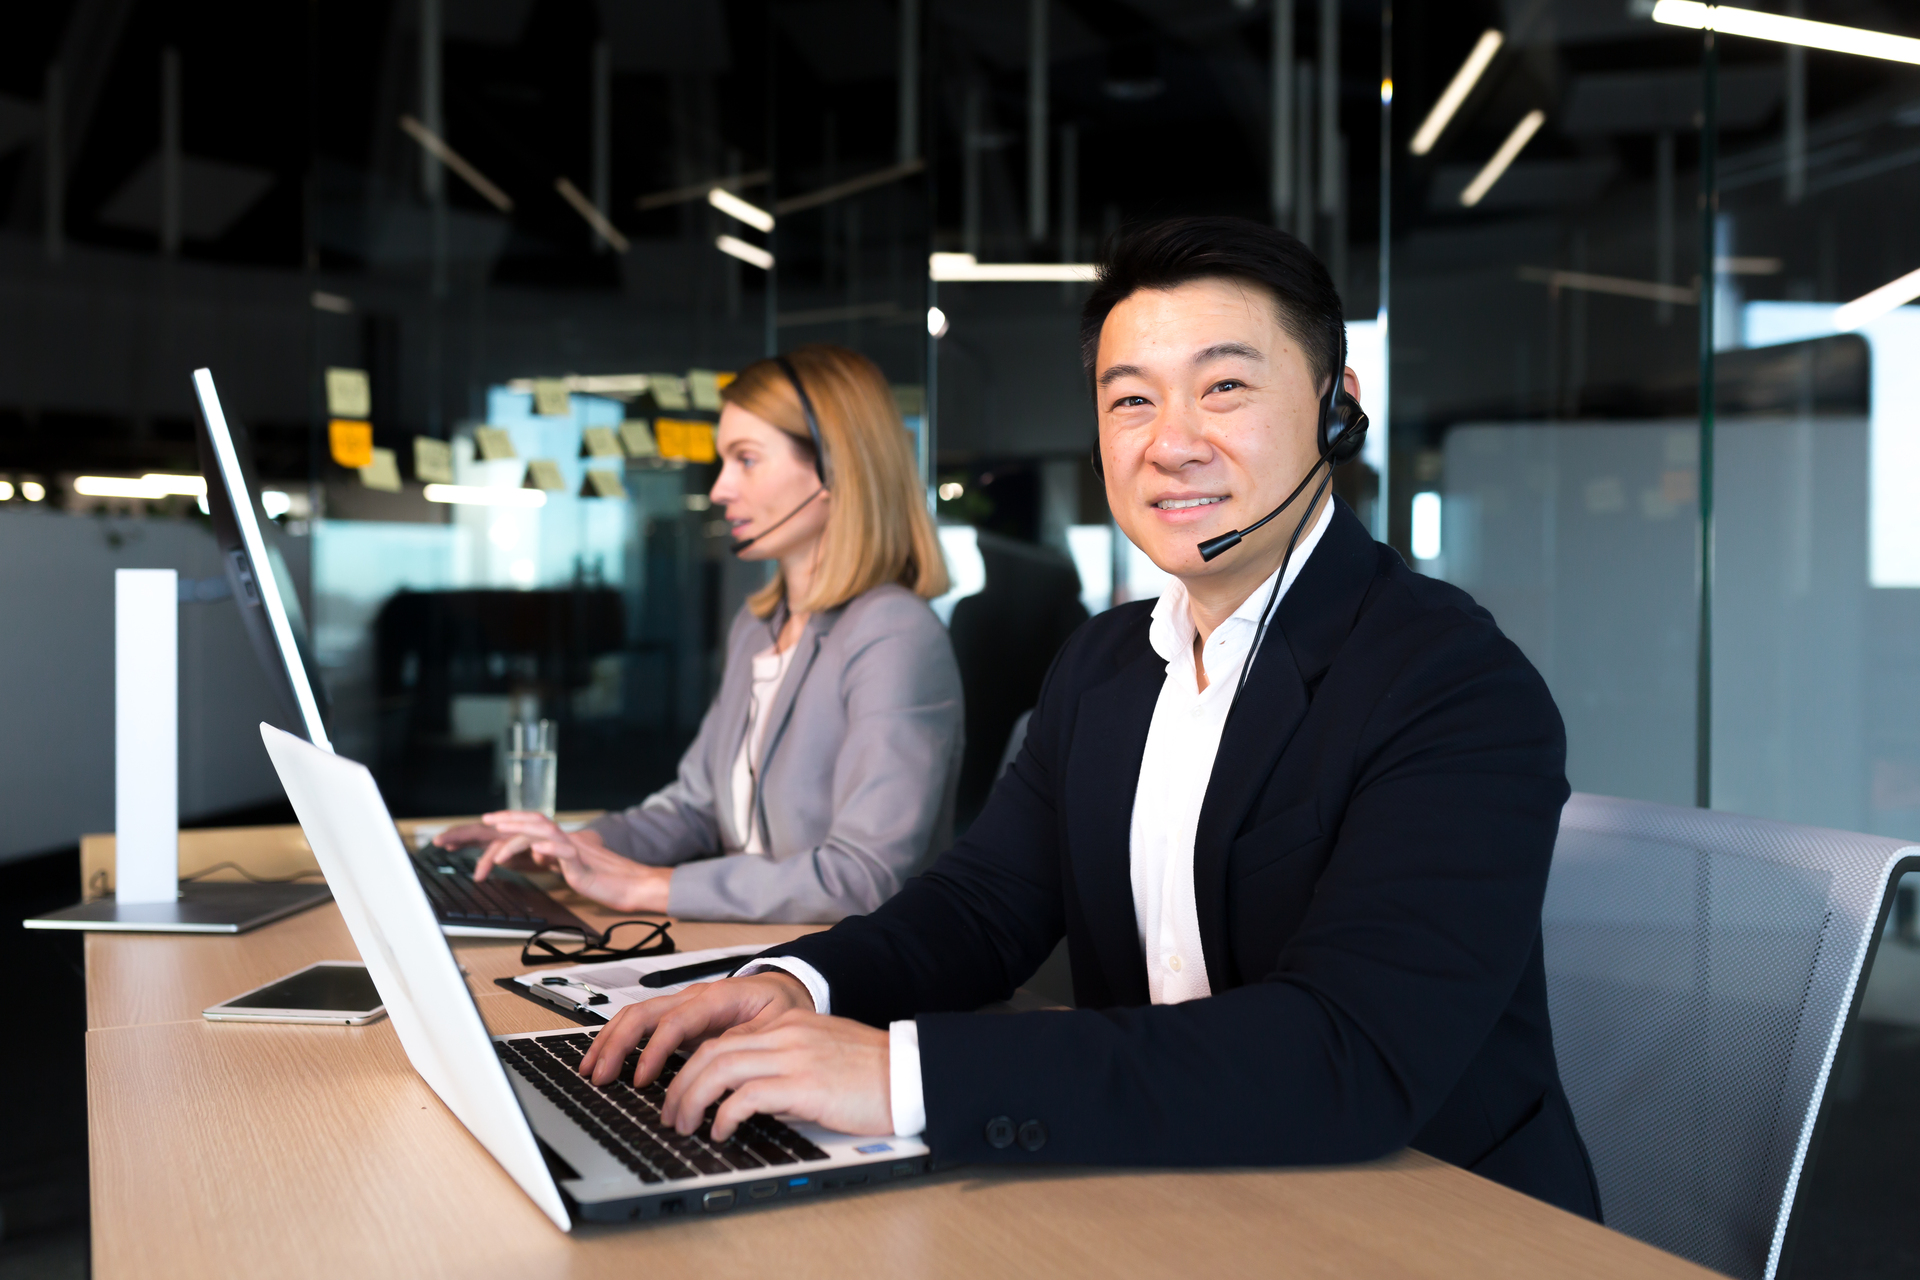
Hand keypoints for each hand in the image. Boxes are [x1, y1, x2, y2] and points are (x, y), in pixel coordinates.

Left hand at [450, 812, 672, 912]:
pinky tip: (536, 850)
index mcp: (564, 842)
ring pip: (547, 833)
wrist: (632, 886)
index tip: (492, 819)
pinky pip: (567, 853)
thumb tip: (533, 855)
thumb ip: (553, 859)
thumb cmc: (604, 880)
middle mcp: (568, 841)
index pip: (535, 824)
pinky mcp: (584, 867)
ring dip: (521, 834)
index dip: (513, 819)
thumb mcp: (571, 868)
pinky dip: (550, 849)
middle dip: (510, 819)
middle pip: (537, 821)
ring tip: (501, 839)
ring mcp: (576, 852)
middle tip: (488, 820)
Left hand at [578, 973, 892, 1141]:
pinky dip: (723, 1116)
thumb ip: (781, 1059)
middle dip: (678, 1084)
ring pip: (717, 1069)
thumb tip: (745, 1088)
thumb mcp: (818, 1054)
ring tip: (683, 1125)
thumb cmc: (869, 1072)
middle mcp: (782, 1033)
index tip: (676, 1091)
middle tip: (668, 1113)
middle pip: (709, 1051)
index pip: (722, 1038)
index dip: (690, 1065)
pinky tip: (721, 1132)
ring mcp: (791, 1055)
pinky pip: (745, 1097)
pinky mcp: (801, 1083)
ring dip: (690, 1100)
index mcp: (785, 1024)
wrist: (908, 1073)